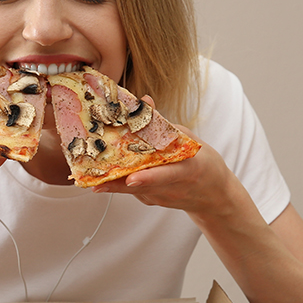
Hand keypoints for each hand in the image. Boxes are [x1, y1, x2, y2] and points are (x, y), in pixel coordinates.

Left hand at [91, 120, 238, 218]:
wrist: (213, 196)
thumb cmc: (203, 163)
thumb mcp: (189, 140)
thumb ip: (163, 125)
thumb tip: (144, 101)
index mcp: (188, 170)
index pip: (166, 175)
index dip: (148, 178)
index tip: (130, 180)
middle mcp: (173, 189)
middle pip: (141, 186)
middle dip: (117, 182)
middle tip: (92, 177)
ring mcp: (161, 198)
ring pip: (132, 190)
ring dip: (112, 181)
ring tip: (89, 174)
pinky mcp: (151, 201)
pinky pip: (132, 190)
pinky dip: (119, 181)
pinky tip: (103, 173)